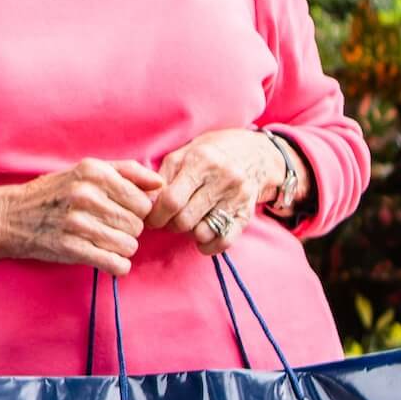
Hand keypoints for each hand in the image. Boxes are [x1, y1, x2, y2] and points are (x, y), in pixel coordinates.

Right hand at [0, 159, 163, 276]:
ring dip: (123, 249)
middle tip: (111, 229)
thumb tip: (160, 184)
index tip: (124, 214)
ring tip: (107, 243)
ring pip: (129, 245)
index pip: (143, 200)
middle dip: (129, 231)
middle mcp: (86, 194)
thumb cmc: (54, 193)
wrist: (11, 216)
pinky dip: (117, 266)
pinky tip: (108, 260)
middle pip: (137, 224)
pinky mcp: (71, 248)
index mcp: (93, 172)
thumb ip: (125, 172)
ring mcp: (78, 223)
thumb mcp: (85, 170)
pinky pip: (114, 263)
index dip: (138, 211)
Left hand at [145, 129, 284, 255]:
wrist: (256, 153)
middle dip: (169, 224)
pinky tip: (201, 237)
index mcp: (201, 161)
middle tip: (167, 220)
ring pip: (202, 232)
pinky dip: (207, 245)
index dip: (155, 215)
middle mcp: (222, 179)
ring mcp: (237, 198)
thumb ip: (163, 176)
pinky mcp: (246, 214)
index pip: (171, 200)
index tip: (150, 218)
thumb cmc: (211, 153)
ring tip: (187, 222)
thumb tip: (144, 202)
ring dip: (188, 233)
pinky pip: (223, 241)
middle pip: (184, 220)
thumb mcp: (184, 153)